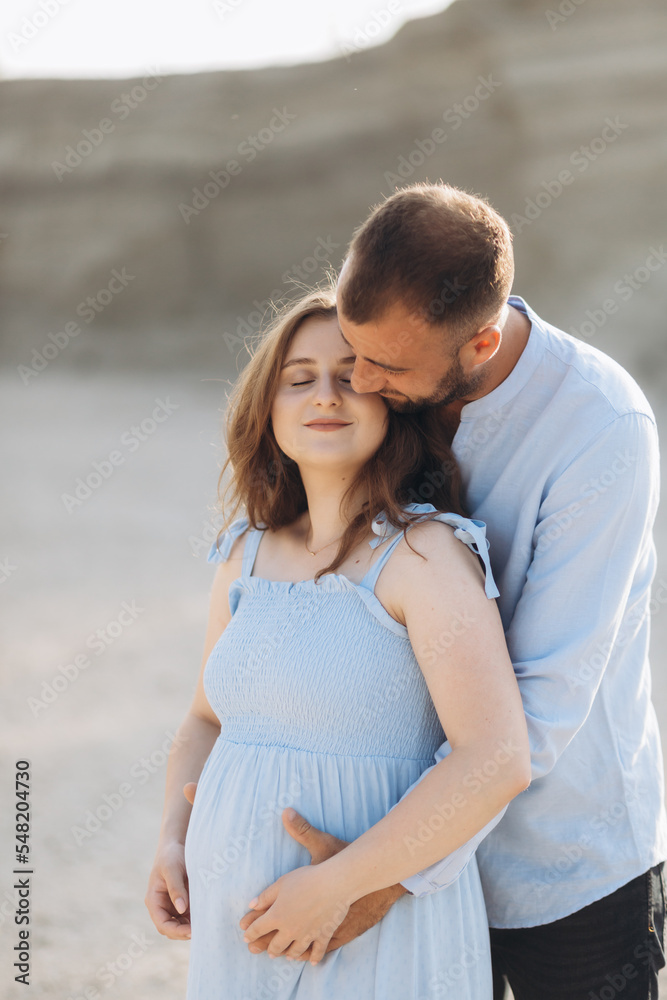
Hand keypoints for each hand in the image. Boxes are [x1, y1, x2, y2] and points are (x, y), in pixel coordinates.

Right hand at [144, 782, 197, 939]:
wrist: (178, 842)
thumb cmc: (172, 854)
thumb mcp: (172, 869)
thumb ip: (176, 889)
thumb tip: (181, 910)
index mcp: (154, 900)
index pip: (162, 924)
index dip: (176, 931)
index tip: (192, 931)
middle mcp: (163, 906)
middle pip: (172, 929)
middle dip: (185, 932)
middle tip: (204, 930)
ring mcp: (174, 905)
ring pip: (182, 924)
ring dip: (193, 926)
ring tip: (208, 924)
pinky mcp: (185, 901)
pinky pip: (190, 916)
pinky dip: (198, 918)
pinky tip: (209, 915)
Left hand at [242, 863, 350, 964]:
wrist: (333, 884)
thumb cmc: (306, 879)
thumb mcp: (281, 883)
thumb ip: (266, 896)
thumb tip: (251, 905)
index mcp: (277, 916)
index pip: (258, 929)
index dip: (250, 933)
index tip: (246, 937)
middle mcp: (290, 930)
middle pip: (276, 946)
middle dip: (270, 949)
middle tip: (269, 951)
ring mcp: (307, 936)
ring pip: (295, 951)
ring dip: (289, 954)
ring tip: (287, 956)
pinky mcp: (323, 936)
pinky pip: (317, 952)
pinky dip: (314, 957)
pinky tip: (312, 962)